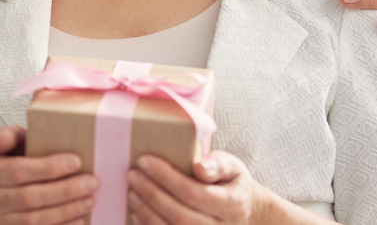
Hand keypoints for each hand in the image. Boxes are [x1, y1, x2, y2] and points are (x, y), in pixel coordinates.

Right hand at [0, 125, 96, 224]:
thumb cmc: (2, 167)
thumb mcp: (1, 147)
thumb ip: (9, 135)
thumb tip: (6, 138)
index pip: (18, 170)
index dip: (47, 167)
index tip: (76, 161)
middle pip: (30, 197)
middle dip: (65, 190)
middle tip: (91, 183)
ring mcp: (0, 220)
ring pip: (35, 219)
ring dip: (66, 210)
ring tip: (89, 200)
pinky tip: (79, 219)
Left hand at [127, 151, 263, 223]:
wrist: (244, 213)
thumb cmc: (232, 185)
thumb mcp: (233, 168)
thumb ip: (218, 164)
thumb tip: (198, 167)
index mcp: (233, 205)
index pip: (193, 193)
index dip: (166, 178)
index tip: (144, 161)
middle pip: (180, 216)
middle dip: (152, 194)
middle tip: (132, 175)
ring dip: (147, 213)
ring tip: (132, 193)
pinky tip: (137, 214)